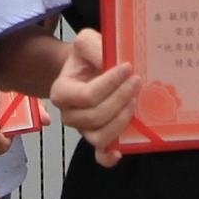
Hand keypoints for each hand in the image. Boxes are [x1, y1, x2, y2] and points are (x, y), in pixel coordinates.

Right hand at [49, 29, 144, 165]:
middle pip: (94, 117)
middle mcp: (69, 114)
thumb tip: (114, 61)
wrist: (86, 68)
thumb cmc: (86, 56)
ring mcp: (83, 129)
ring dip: (120, 122)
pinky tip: (121, 151)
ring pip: (98, 137)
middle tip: (137, 82)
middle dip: (119, 100)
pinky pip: (99, 155)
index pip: (86, 95)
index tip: (128, 67)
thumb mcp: (86, 42)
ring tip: (135, 103)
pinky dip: (109, 157)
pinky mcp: (97, 139)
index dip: (109, 84)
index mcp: (62, 92)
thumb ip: (95, 47)